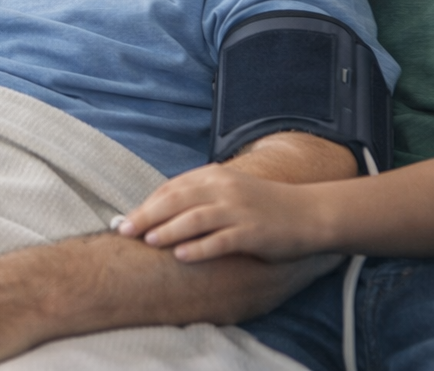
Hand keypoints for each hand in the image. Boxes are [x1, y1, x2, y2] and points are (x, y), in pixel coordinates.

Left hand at [115, 164, 330, 263]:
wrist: (310, 213)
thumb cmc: (265, 206)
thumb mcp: (230, 191)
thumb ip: (201, 196)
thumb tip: (163, 211)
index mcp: (215, 176)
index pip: (172, 188)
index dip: (147, 203)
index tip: (126, 218)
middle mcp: (224, 189)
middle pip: (177, 200)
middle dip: (147, 215)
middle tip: (124, 230)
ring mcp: (239, 210)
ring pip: (195, 218)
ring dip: (169, 229)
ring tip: (148, 241)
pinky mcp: (253, 232)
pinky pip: (221, 240)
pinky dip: (200, 248)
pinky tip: (182, 256)